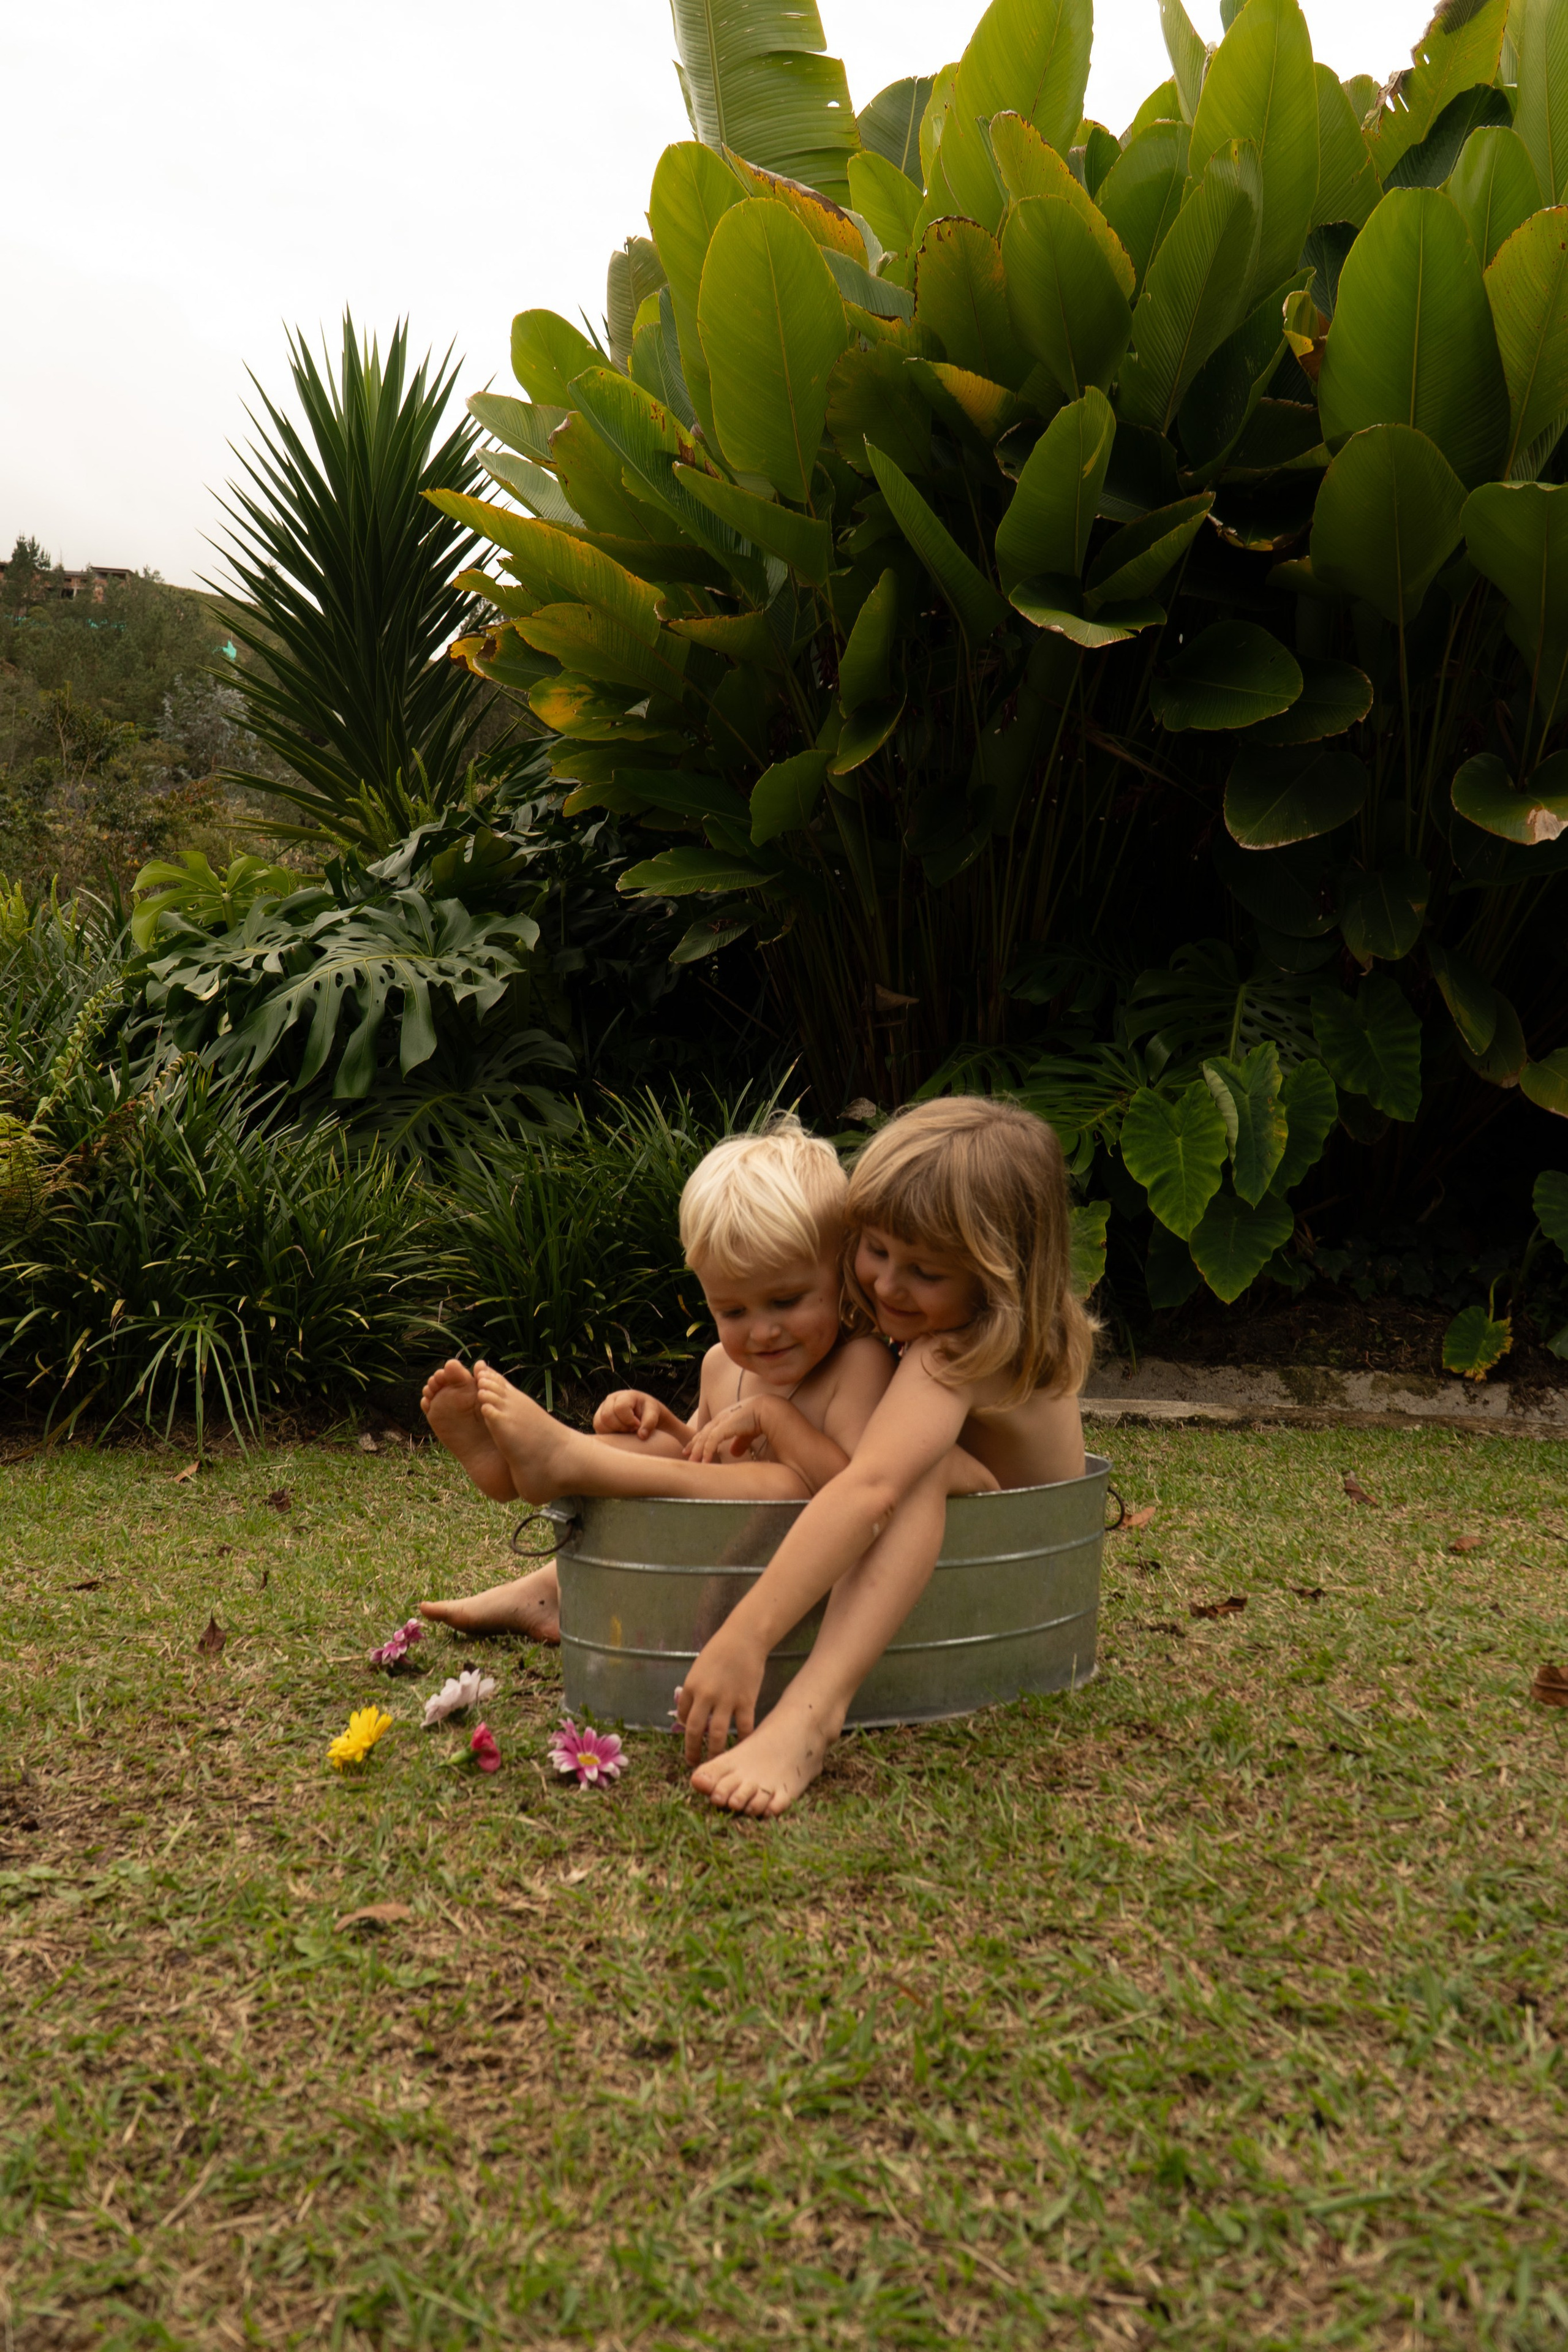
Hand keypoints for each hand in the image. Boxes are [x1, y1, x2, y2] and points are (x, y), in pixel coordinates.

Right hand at [594, 1389, 663, 1440]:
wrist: (643, 1416)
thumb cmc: (648, 1413)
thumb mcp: (653, 1414)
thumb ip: (650, 1423)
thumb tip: (641, 1436)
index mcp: (625, 1395)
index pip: (620, 1407)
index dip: (629, 1420)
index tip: (638, 1425)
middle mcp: (611, 1400)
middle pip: (606, 1416)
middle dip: (620, 1427)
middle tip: (631, 1430)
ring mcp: (602, 1409)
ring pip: (599, 1423)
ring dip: (613, 1432)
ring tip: (625, 1432)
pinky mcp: (599, 1420)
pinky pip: (597, 1429)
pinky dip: (608, 1435)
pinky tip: (619, 1433)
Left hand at [675, 1623, 767, 1760]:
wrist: (744, 1638)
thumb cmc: (720, 1649)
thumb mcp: (699, 1667)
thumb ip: (695, 1689)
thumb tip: (692, 1711)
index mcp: (691, 1686)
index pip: (683, 1715)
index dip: (685, 1729)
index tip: (690, 1739)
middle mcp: (705, 1696)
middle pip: (695, 1731)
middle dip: (693, 1751)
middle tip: (693, 1764)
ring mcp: (726, 1700)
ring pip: (718, 1735)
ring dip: (715, 1751)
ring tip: (715, 1762)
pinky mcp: (746, 1701)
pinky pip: (743, 1728)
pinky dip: (742, 1741)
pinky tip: (742, 1748)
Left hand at [684, 1398, 769, 1462]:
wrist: (769, 1410)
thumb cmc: (761, 1418)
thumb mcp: (747, 1433)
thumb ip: (740, 1442)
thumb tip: (734, 1454)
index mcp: (726, 1418)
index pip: (709, 1429)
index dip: (700, 1439)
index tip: (693, 1449)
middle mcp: (722, 1417)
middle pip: (703, 1433)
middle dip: (694, 1444)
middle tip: (686, 1455)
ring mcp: (722, 1420)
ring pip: (705, 1437)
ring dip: (698, 1450)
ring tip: (693, 1462)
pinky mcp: (725, 1426)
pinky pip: (712, 1440)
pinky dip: (707, 1451)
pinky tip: (705, 1461)